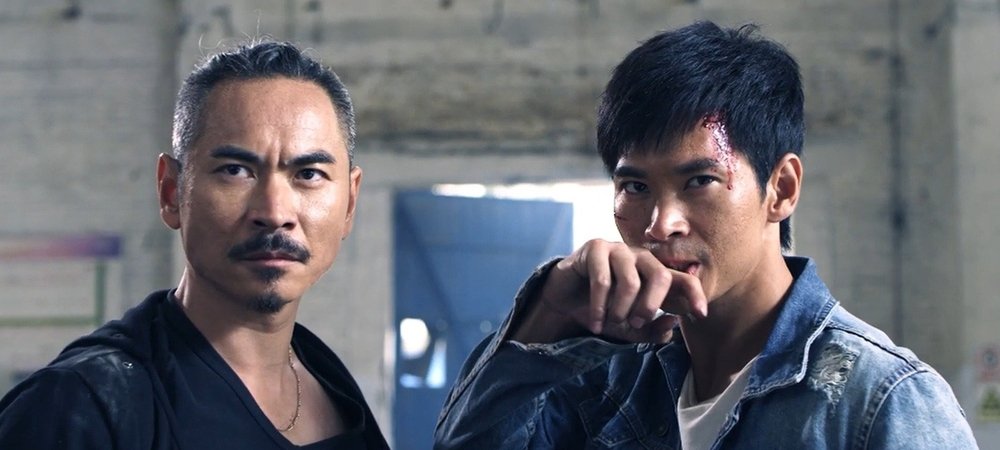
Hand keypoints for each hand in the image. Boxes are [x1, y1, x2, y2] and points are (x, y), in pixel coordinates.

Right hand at [515, 239, 707, 343]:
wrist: (565, 301)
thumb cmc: (603, 310)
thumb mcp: (629, 328)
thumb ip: (651, 330)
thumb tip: (673, 324)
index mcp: (654, 273)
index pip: (683, 278)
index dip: (695, 294)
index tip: (700, 315)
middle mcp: (640, 257)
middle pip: (661, 276)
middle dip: (650, 306)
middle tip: (636, 323)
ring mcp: (618, 249)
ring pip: (631, 281)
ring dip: (620, 310)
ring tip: (611, 322)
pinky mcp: (595, 248)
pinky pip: (602, 280)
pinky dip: (599, 306)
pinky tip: (596, 322)